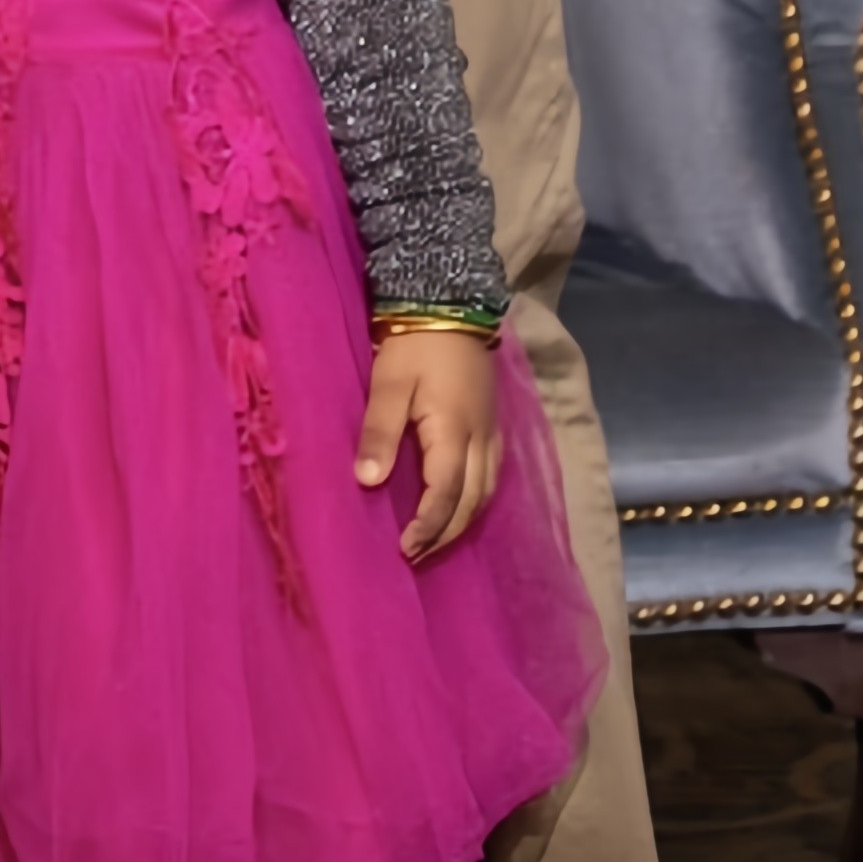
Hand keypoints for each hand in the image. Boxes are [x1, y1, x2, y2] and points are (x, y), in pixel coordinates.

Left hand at [354, 324, 502, 560]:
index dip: (427, 527)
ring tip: (434, 541)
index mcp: (454, 433)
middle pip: (471, 502)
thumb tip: (367, 481)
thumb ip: (379, 432)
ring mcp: (492, 434)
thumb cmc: (414, 345)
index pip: (445, 495)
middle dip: (446, 534)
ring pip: (486, 493)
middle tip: (416, 555)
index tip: (404, 550)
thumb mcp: (389, 384)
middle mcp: (481, 441)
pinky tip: (458, 507)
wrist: (452, 305)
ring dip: (462, 521)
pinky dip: (474, 500)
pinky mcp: (494, 427)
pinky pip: (491, 477)